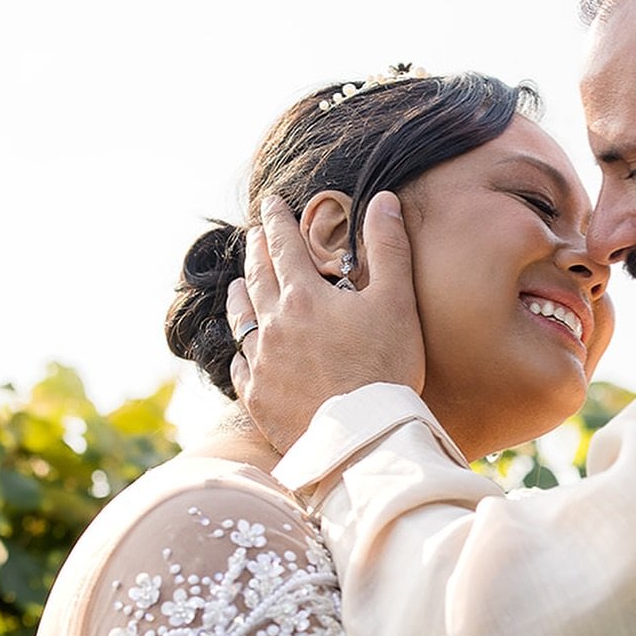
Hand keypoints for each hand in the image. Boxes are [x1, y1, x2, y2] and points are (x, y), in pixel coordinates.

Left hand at [228, 192, 425, 451]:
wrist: (361, 435)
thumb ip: (388, 249)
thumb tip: (383, 199)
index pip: (285, 245)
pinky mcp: (259, 397)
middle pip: (258, 276)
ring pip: (241, 319)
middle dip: (257, 250)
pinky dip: (241, 350)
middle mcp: (274, 324)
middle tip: (254, 234)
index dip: (278, 220)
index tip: (272, 202)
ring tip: (239, 285)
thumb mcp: (396, 303)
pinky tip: (243, 350)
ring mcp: (262, 362)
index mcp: (305, 296)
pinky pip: (241, 365)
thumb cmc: (385, 368)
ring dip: (240, 295)